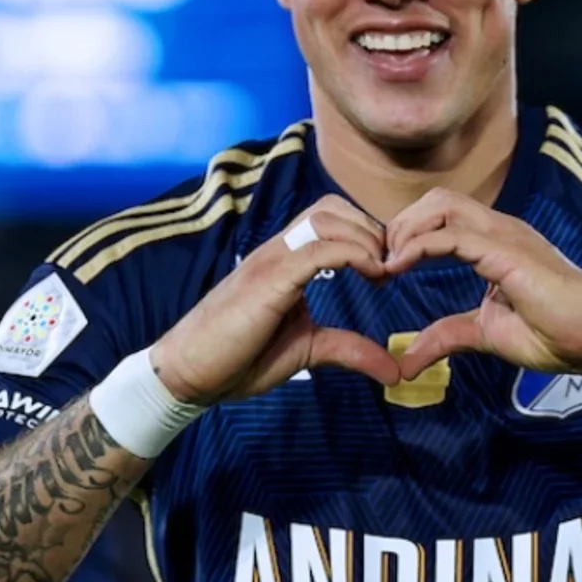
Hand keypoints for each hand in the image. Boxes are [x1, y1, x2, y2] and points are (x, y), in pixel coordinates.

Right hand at [151, 195, 400, 404]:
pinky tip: (373, 276)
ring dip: (366, 238)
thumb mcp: (307, 351)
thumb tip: (393, 370)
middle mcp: (278, 250)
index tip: (387, 271)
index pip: (329, 218)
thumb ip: (348, 349)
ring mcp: (271, 260)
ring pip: (327, 218)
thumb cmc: (238, 358)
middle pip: (331, 207)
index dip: (366, 235)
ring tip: (382, 272)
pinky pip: (319, 249)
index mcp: (285, 260)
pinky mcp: (268, 279)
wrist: (188, 373)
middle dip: (370, 229)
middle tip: (389, 268)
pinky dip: (355, 254)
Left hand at [384, 189, 581, 380]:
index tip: (386, 266)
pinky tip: (398, 267)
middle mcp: (499, 229)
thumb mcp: (484, 334)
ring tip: (388, 263)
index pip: (442, 215)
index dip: (408, 233)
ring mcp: (505, 236)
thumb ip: (446, 337)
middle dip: (401, 224)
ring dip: (406, 229)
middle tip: (381, 261)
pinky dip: (418, 245)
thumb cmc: (553, 335)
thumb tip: (407, 361)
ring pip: (442, 206)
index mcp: (495, 242)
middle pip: (437, 200)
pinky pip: (452, 235)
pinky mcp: (508, 252)